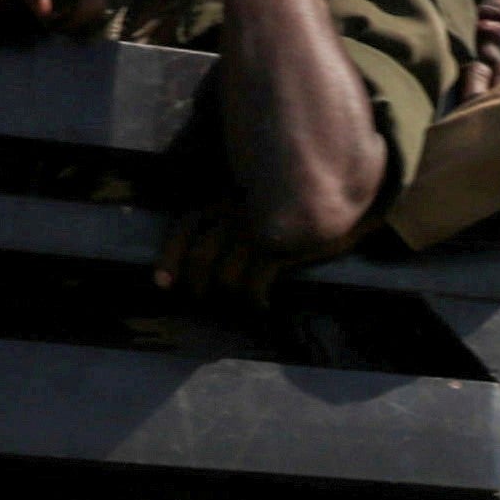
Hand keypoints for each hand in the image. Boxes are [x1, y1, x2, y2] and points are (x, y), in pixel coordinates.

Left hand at [151, 205, 289, 306]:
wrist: (338, 192)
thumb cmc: (300, 195)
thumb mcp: (261, 194)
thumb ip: (240, 207)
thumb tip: (221, 238)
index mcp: (227, 197)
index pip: (187, 224)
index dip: (171, 255)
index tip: (161, 282)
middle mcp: (235, 214)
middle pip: (200, 258)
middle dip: (197, 286)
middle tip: (202, 300)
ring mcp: (255, 232)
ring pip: (225, 277)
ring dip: (228, 298)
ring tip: (237, 307)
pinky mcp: (278, 249)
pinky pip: (255, 284)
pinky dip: (255, 301)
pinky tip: (263, 307)